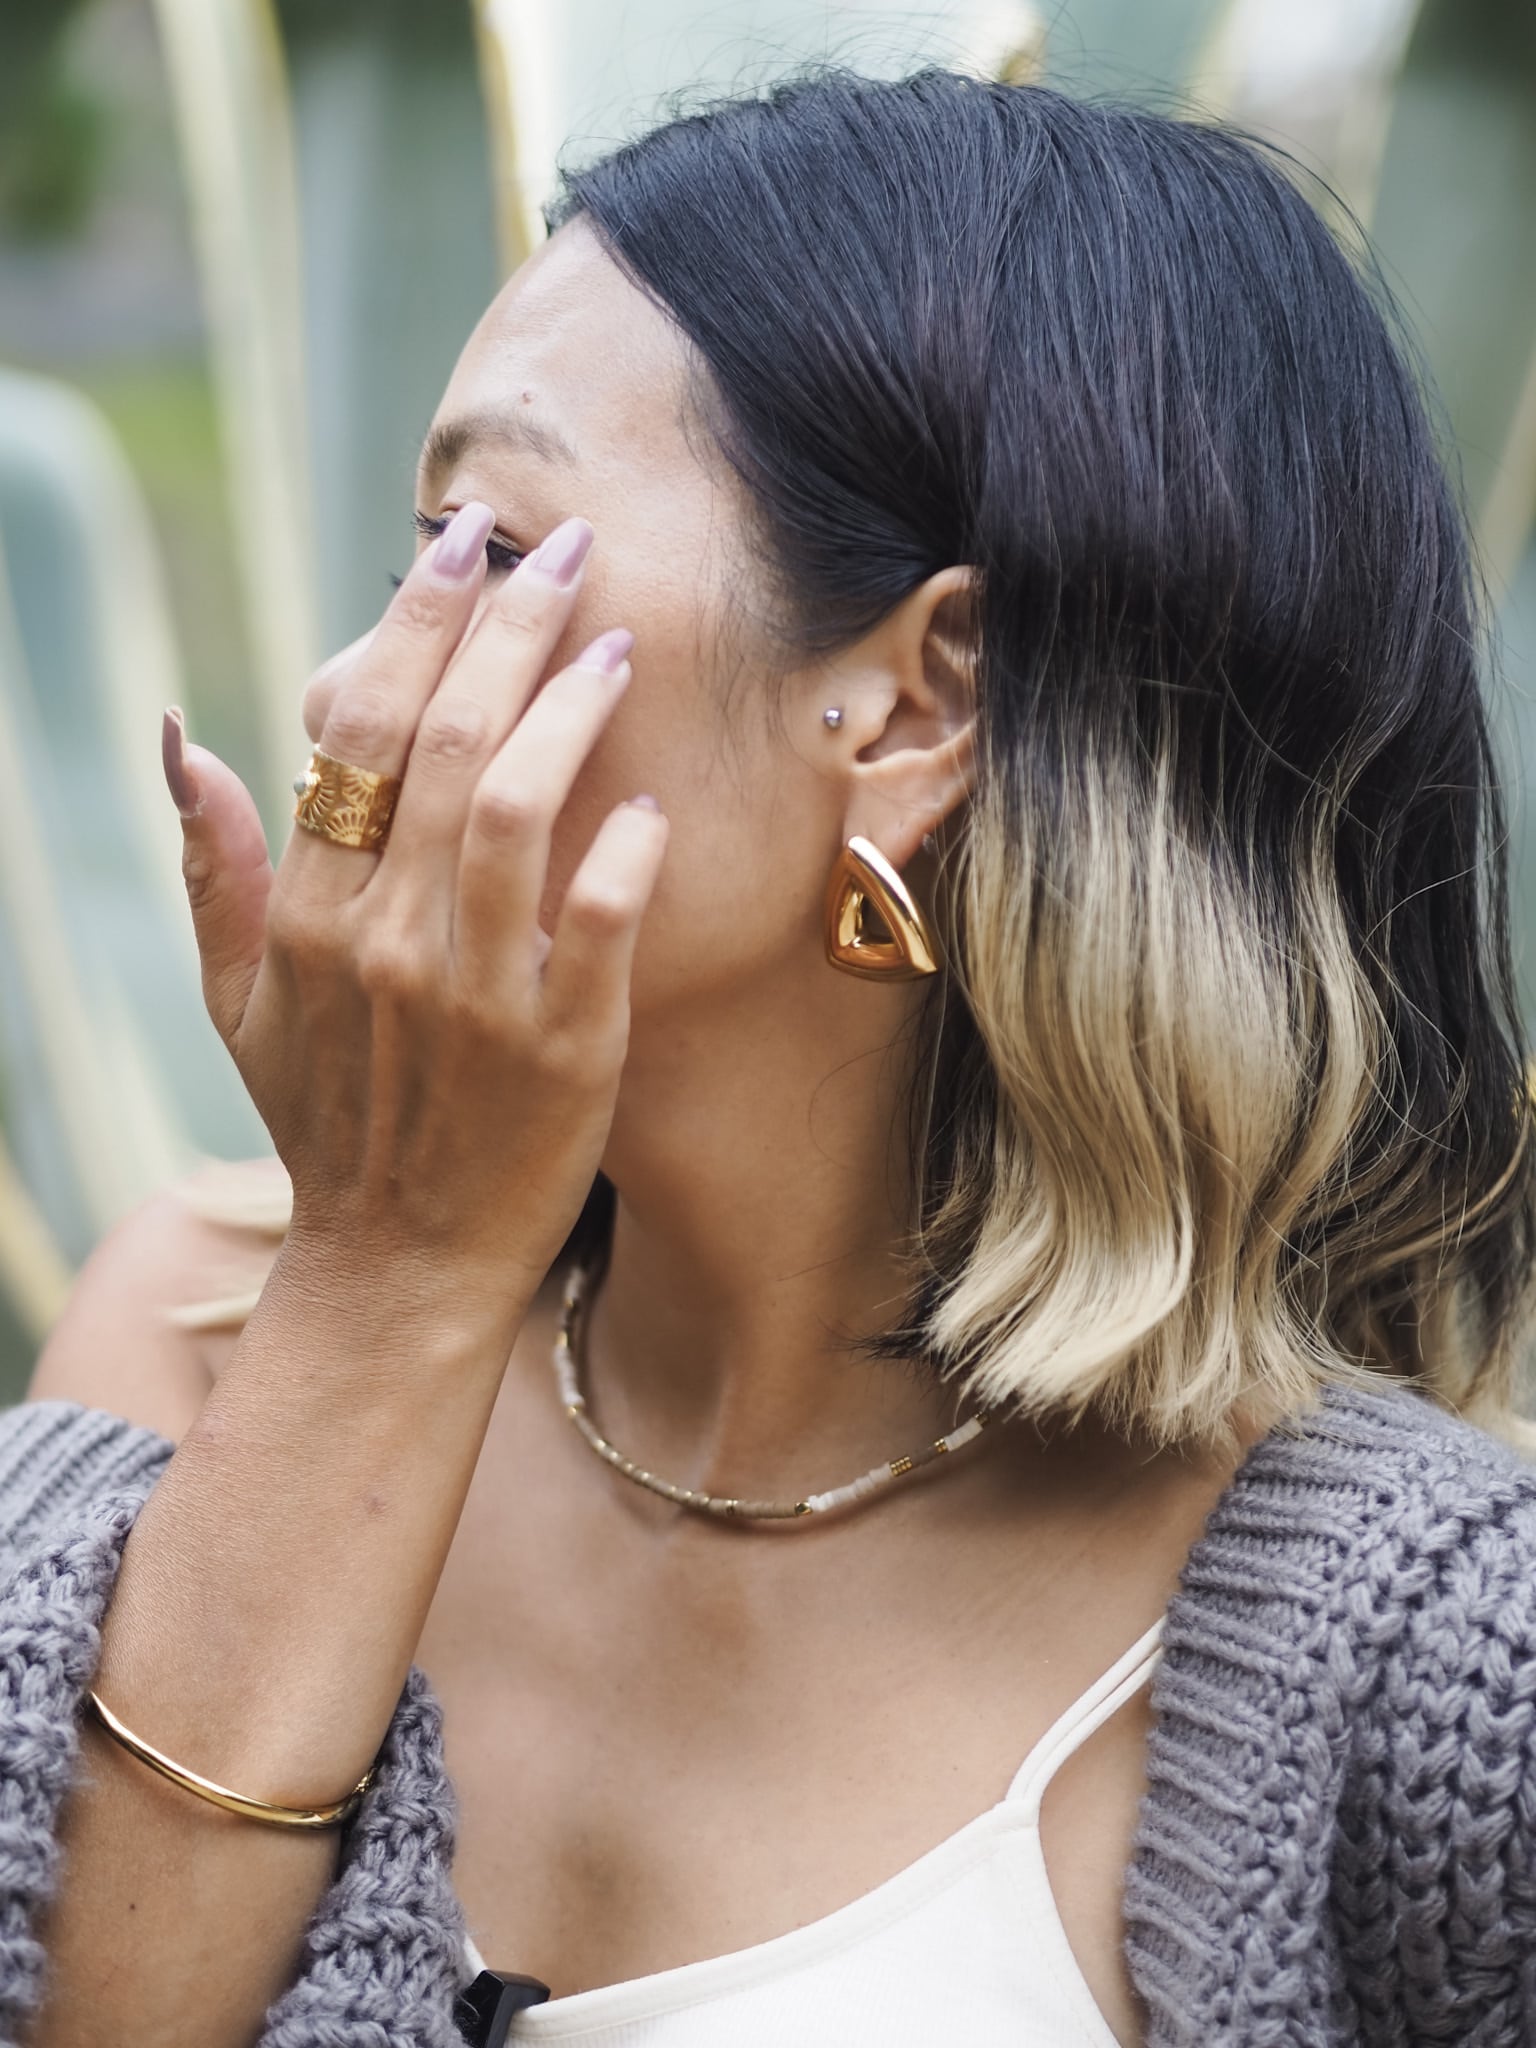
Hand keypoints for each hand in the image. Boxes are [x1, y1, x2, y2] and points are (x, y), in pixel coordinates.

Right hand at [161, 502, 666, 1304]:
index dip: (413, 624)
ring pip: (521, 812)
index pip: (361, 733)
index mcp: (314, 918)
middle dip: (506, 625)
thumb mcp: (239, 1005)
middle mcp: (388, 943)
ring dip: (569, 710)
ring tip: (613, 641)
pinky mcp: (567, 1051)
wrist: (401, 1264)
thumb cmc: (329, 1120)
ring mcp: (479, 998)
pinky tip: (653, 805)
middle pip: (447, 745)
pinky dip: (627, 856)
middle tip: (561, 545)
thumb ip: (215, 871)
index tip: (457, 543)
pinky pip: (601, 927)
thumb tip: (182, 738)